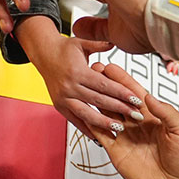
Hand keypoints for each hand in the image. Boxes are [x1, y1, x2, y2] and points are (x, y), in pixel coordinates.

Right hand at [22, 22, 137, 136]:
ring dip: (104, 123)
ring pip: (87, 114)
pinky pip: (75, 120)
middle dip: (120, 110)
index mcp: (78, 72)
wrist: (43, 53)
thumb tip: (115, 42)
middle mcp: (70, 87)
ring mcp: (63, 98)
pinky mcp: (59, 106)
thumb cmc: (63, 48)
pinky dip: (87, 129)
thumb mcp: (82, 42)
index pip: (104, 85)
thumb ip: (99, 44)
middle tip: (136, 116)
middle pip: (99, 101)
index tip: (136, 100)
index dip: (122, 93)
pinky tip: (99, 136)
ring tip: (119, 129)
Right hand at [89, 62, 178, 178]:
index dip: (123, 80)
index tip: (111, 67)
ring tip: (85, 85)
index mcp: (154, 116)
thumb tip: (148, 96)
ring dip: (96, 100)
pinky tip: (83, 111)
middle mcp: (137, 124)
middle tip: (92, 70)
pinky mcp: (116, 151)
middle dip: (105, 85)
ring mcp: (126, 136)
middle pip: (117, 100)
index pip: (134, 94)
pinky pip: (101, 134)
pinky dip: (92, 123)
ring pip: (107, 114)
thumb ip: (166, 112)